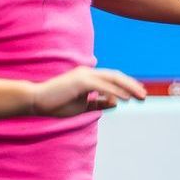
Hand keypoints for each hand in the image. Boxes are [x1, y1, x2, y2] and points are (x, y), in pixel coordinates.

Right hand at [31, 66, 146, 117]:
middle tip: (145, 96)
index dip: (127, 85)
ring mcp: (84, 75)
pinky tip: (125, 99)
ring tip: (140, 97)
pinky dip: (115, 91)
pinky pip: (102, 86)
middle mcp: (88, 73)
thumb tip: (116, 103)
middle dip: (132, 86)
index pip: (112, 78)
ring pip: (112, 79)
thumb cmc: (56, 104)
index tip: (139, 93)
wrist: (35, 101)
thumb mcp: (82, 106)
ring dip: (128, 88)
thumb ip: (98, 103)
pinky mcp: (80, 81)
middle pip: (116, 77)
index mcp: (88, 77)